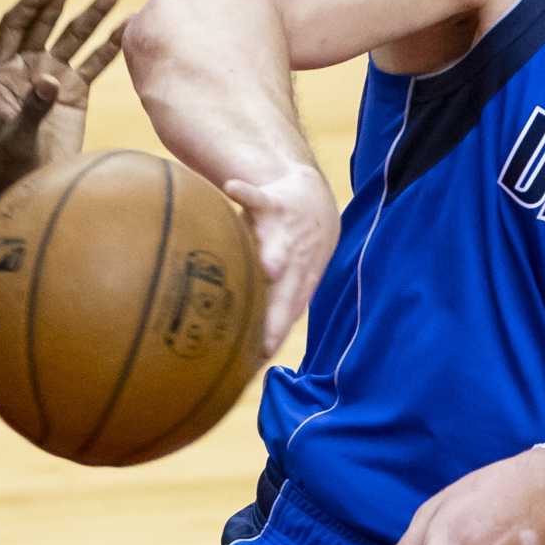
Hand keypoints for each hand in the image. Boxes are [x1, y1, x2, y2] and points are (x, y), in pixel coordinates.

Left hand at [0, 0, 126, 192]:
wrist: (25, 189)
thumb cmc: (10, 165)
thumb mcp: (17, 138)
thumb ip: (32, 108)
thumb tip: (50, 79)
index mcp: (1, 71)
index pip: (16, 24)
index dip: (31, 3)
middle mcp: (27, 66)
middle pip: (47, 17)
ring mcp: (53, 77)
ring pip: (76, 35)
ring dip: (95, 9)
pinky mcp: (75, 92)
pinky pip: (96, 62)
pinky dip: (112, 45)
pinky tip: (129, 24)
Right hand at [222, 163, 338, 357]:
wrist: (312, 195)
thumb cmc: (297, 246)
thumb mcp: (296, 277)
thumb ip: (279, 306)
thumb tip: (258, 352)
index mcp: (298, 281)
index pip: (287, 313)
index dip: (275, 333)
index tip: (260, 354)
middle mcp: (295, 259)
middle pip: (285, 289)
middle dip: (278, 308)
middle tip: (266, 330)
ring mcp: (285, 230)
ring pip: (277, 244)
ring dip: (274, 254)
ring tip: (268, 266)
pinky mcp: (273, 201)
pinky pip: (257, 197)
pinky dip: (246, 192)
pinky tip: (232, 189)